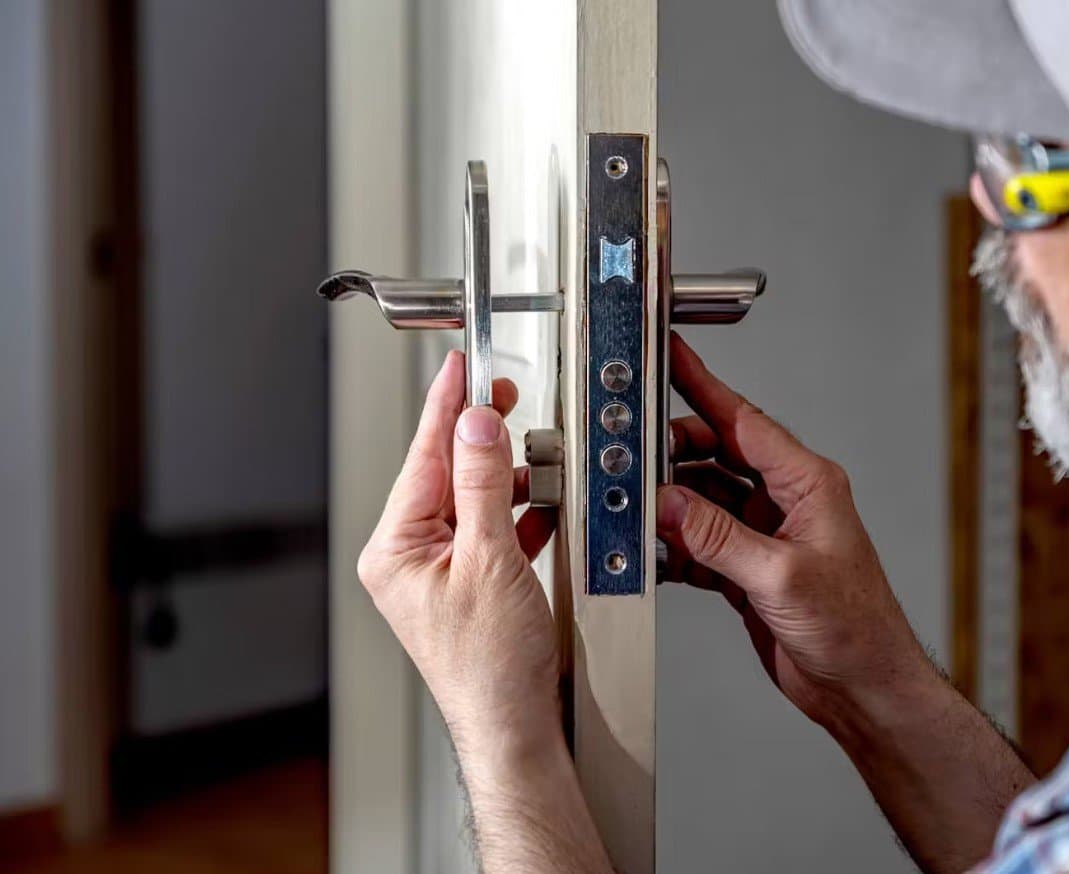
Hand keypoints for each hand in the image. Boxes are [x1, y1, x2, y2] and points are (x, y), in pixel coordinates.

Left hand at [356, 350, 560, 760]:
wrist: (514, 725)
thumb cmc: (490, 666)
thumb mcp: (491, 559)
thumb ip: (485, 484)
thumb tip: (477, 426)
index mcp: (394, 549)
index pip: (423, 458)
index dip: (446, 408)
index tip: (460, 368)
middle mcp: (407, 559)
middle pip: (445, 475)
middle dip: (480, 439)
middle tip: (503, 399)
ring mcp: (435, 574)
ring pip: (471, 501)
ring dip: (506, 479)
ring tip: (534, 459)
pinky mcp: (466, 586)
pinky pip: (488, 531)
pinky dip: (516, 515)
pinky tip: (539, 505)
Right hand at [657, 335, 938, 732]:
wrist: (863, 687)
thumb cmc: (855, 628)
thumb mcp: (780, 576)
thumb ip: (718, 537)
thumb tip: (669, 502)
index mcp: (808, 483)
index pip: (744, 421)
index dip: (703, 386)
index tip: (670, 357)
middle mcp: (786, 502)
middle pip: (715, 456)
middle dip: (672, 455)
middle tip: (632, 458)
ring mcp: (766, 535)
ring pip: (702, 501)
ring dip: (670, 507)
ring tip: (638, 510)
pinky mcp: (749, 569)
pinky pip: (701, 542)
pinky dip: (676, 547)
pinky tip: (657, 554)